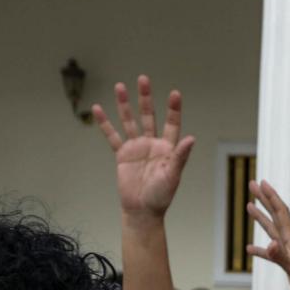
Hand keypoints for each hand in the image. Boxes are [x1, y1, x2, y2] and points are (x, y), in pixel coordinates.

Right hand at [93, 75, 194, 219]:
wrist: (142, 210)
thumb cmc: (161, 196)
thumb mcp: (172, 175)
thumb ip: (180, 156)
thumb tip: (192, 138)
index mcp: (167, 148)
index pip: (171, 123)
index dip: (173, 109)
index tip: (174, 93)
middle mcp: (152, 144)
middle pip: (148, 116)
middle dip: (145, 98)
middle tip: (143, 79)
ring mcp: (136, 147)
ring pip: (130, 121)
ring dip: (125, 105)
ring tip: (120, 86)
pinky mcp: (122, 155)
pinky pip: (112, 136)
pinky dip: (105, 123)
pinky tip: (97, 108)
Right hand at [247, 180, 289, 289]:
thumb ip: (279, 255)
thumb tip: (269, 244)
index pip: (280, 211)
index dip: (271, 196)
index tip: (262, 182)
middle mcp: (289, 239)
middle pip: (275, 214)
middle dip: (264, 198)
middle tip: (252, 184)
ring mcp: (286, 248)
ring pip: (271, 228)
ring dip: (260, 216)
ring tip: (249, 205)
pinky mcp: (285, 259)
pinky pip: (269, 251)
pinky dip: (259, 248)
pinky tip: (250, 248)